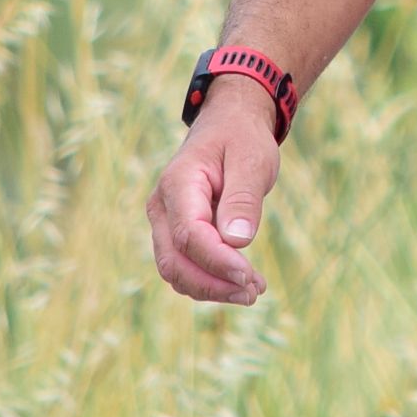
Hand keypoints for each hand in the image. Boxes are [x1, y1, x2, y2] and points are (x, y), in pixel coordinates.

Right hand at [145, 79, 281, 304]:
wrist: (228, 125)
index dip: (217, 262)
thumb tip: (237, 243)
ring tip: (253, 291)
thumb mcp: (251, 159)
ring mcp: (164, 222)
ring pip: (176, 271)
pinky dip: (210, 281)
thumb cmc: (241, 138)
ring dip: (212, 288)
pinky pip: (185, 266)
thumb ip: (243, 198)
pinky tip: (243, 283)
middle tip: (254, 292)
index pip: (190, 235)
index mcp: (179, 183)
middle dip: (213, 284)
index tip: (249, 277)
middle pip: (174, 262)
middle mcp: (162, 206)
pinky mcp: (175, 233)